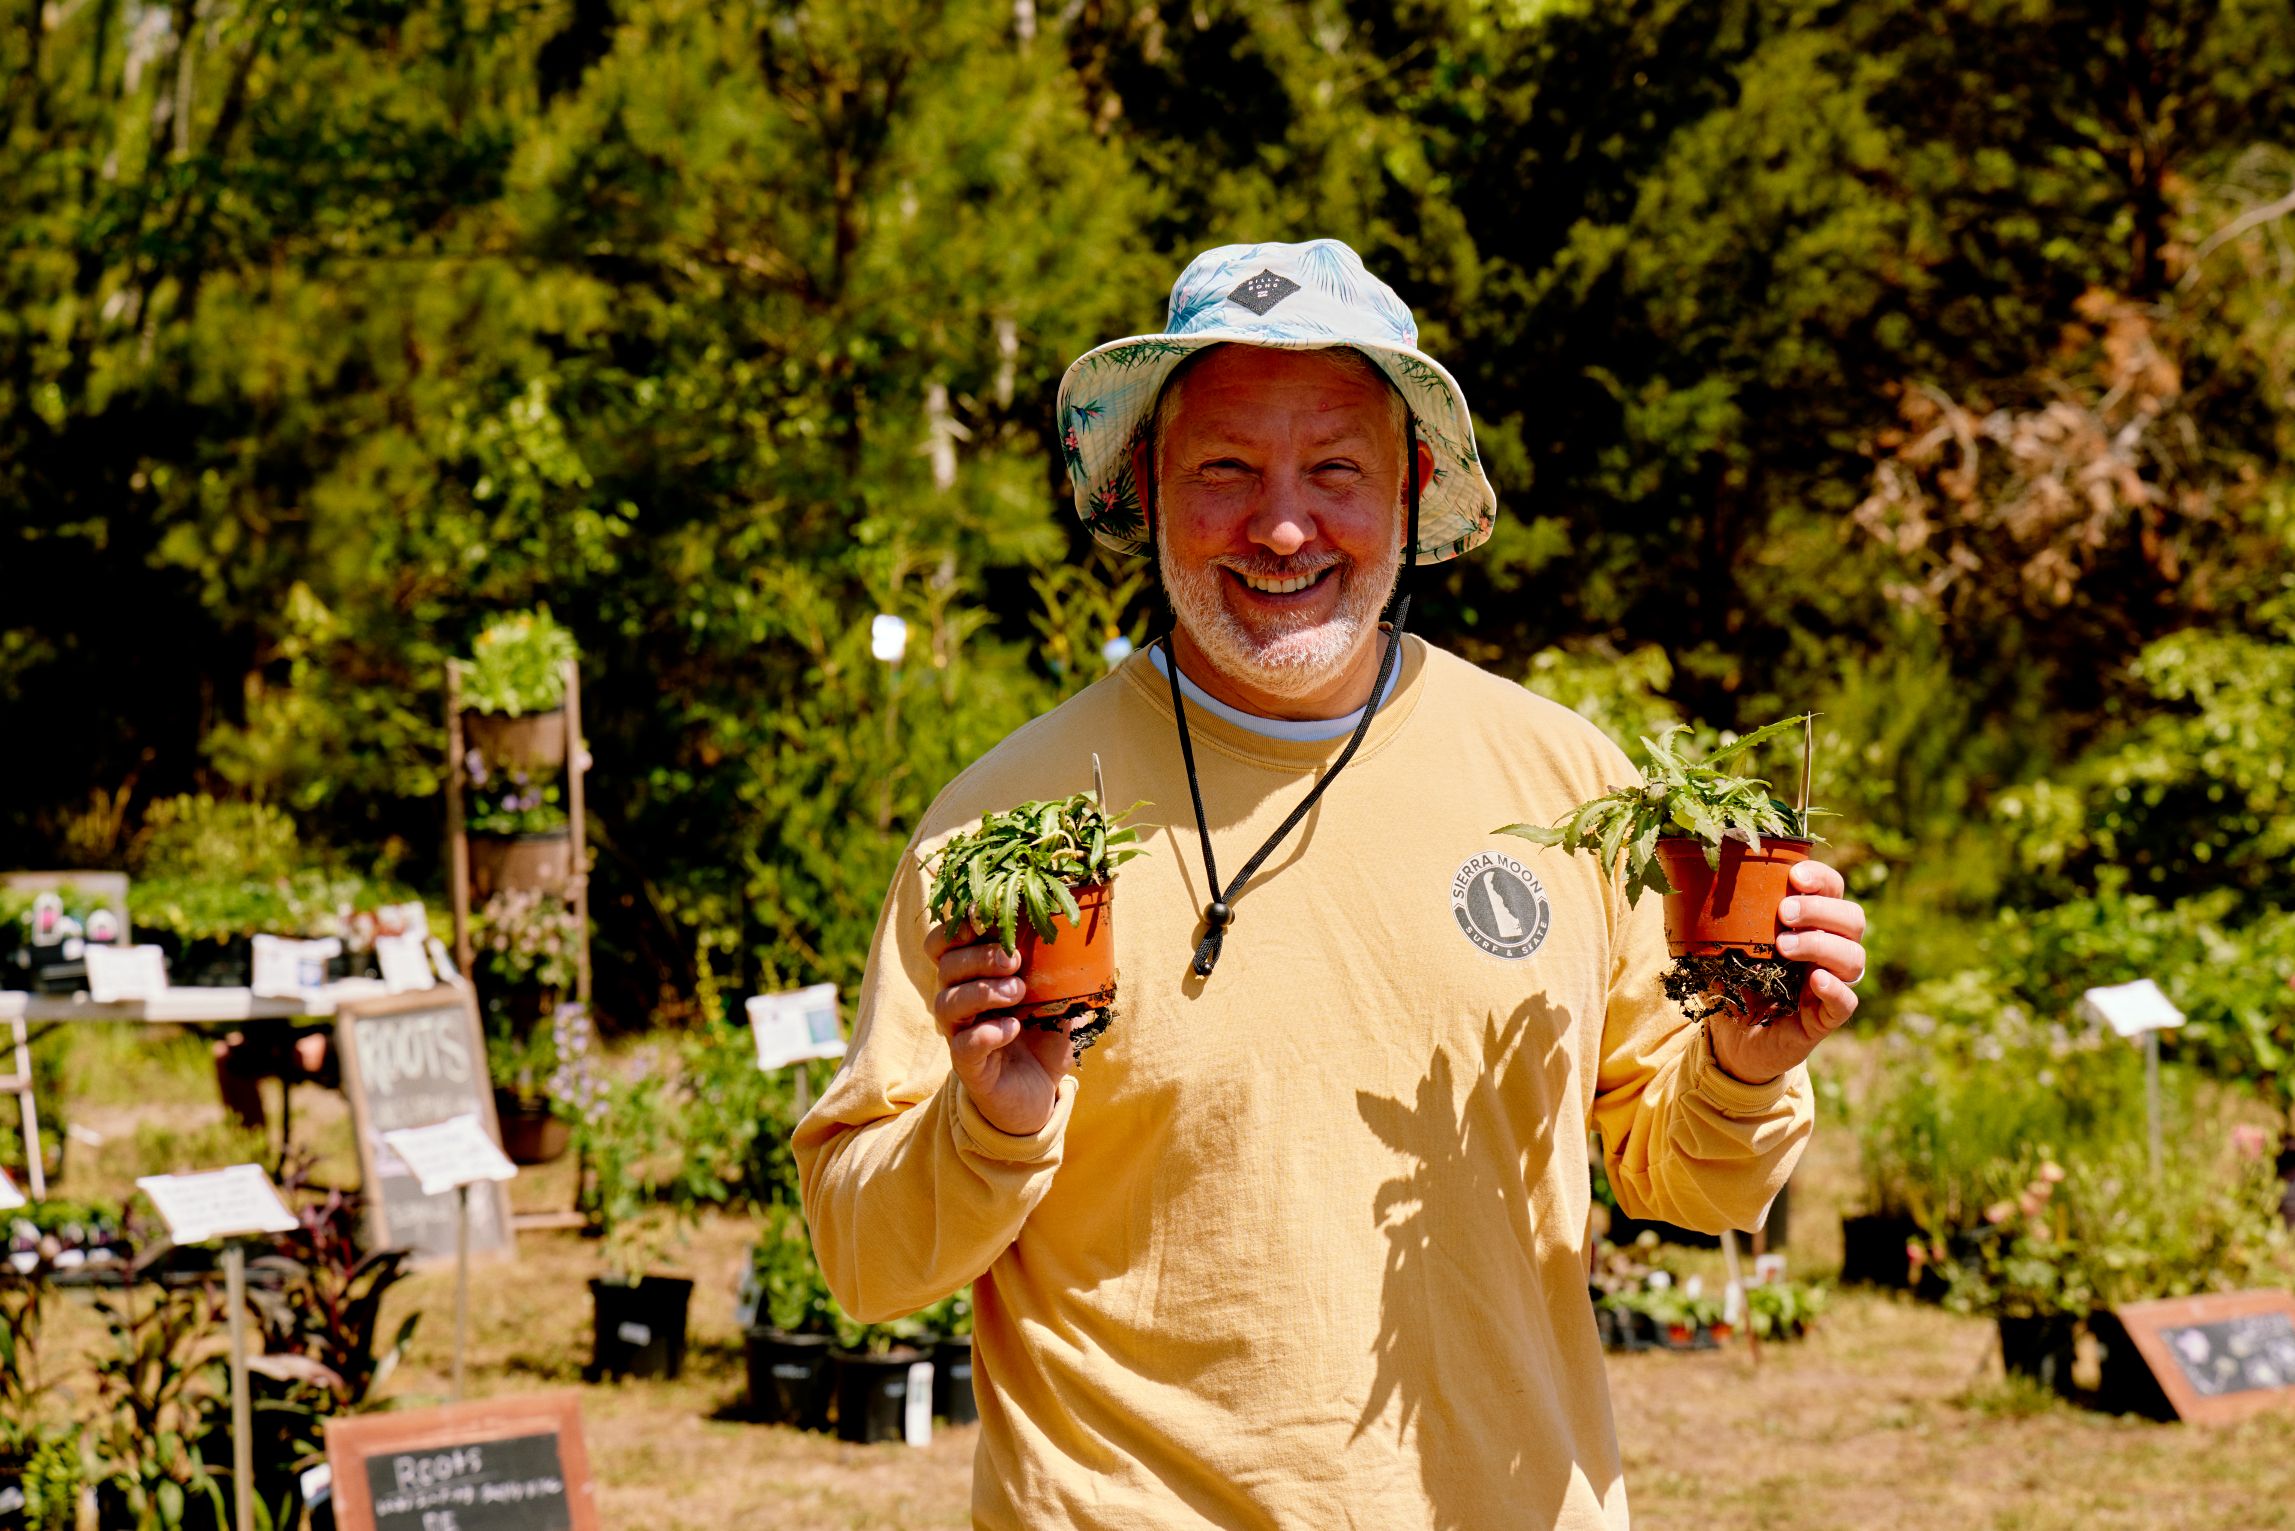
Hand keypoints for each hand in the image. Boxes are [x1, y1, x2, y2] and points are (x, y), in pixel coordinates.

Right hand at [925, 919, 1074, 1136]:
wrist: (1041, 1091)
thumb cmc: (1043, 1034)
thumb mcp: (1055, 994)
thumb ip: (1059, 965)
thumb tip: (1080, 926)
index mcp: (973, 976)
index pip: (943, 943)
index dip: (957, 928)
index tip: (986, 918)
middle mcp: (959, 1001)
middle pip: (945, 966)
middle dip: (979, 956)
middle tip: (1015, 961)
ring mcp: (961, 1033)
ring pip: (947, 1002)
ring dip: (983, 991)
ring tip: (1019, 993)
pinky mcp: (970, 1066)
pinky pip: (964, 1045)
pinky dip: (987, 1032)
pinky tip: (1013, 1028)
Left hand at [1707, 859, 1865, 1085]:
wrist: (1732, 1041)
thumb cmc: (1733, 984)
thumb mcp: (1724, 948)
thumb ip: (1722, 923)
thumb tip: (1694, 887)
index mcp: (1809, 925)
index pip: (1833, 892)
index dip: (1822, 879)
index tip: (1795, 876)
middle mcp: (1828, 951)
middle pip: (1852, 919)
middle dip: (1820, 909)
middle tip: (1784, 913)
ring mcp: (1830, 984)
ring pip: (1854, 958)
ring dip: (1821, 945)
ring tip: (1785, 946)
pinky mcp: (1825, 1018)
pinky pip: (1846, 1002)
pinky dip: (1835, 988)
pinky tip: (1816, 980)